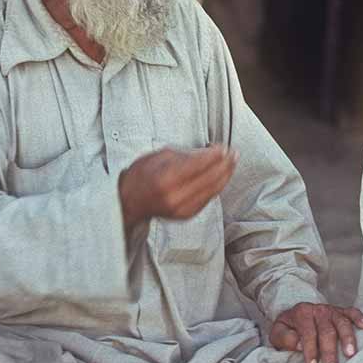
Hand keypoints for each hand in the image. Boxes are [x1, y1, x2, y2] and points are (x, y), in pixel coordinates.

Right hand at [118, 145, 237, 225]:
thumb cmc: (142, 175)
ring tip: (232, 163)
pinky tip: (222, 177)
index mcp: (166, 178)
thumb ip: (185, 155)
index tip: (223, 147)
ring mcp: (181, 208)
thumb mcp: (159, 156)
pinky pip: (208, 199)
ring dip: (225, 175)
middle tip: (233, 153)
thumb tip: (209, 152)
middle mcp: (175, 196)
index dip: (215, 155)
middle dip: (225, 164)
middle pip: (210, 178)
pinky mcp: (186, 215)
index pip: (199, 165)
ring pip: (213, 190)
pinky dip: (218, 186)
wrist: (130, 202)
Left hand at [270, 302, 362, 362]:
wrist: (296, 314)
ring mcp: (332, 310)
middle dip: (329, 350)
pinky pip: (352, 312)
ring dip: (347, 338)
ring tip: (351, 354)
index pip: (307, 332)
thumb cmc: (289, 329)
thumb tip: (298, 344)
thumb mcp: (277, 333)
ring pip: (341, 322)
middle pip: (326, 330)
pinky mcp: (342, 311)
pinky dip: (359, 318)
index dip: (310, 349)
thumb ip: (284, 338)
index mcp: (301, 313)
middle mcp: (318, 309)